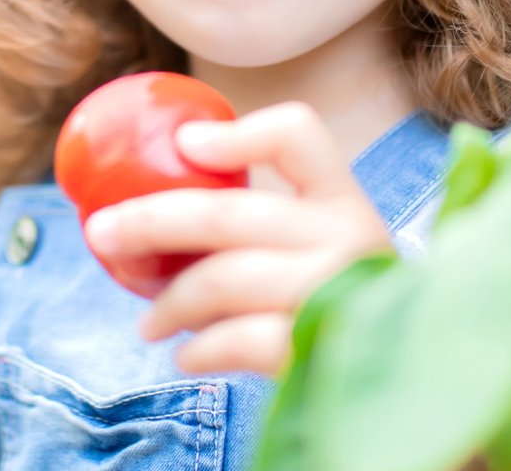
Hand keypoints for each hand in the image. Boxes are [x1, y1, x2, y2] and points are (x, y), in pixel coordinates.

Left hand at [79, 101, 395, 376]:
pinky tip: (187, 355)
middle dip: (149, 220)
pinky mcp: (323, 347)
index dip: (237, 134)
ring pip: (224, 278)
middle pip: (228, 212)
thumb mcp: (319, 247)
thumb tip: (154, 203)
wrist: (408, 377)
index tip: (185, 146)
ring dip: (169, 301)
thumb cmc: (339, 301)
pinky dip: (200, 348)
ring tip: (150, 323)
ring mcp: (337, 291)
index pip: (297, 134)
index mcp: (342, 198)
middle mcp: (346, 235)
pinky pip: (240, 340)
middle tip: (101, 232)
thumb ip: (262, 222)